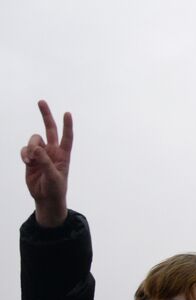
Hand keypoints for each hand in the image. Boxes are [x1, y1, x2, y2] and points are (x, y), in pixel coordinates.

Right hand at [20, 100, 72, 227]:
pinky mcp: (30, 158)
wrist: (45, 198)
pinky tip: (27, 162)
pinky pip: (24, 149)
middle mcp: (53, 151)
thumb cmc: (55, 188)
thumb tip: (35, 148)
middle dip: (46, 115)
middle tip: (41, 101)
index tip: (67, 113)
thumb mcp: (53, 176)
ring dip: (30, 147)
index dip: (67, 125)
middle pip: (49, 129)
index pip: (67, 137)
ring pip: (34, 140)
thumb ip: (44, 162)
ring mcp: (41, 153)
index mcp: (63, 155)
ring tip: (31, 160)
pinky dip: (24, 154)